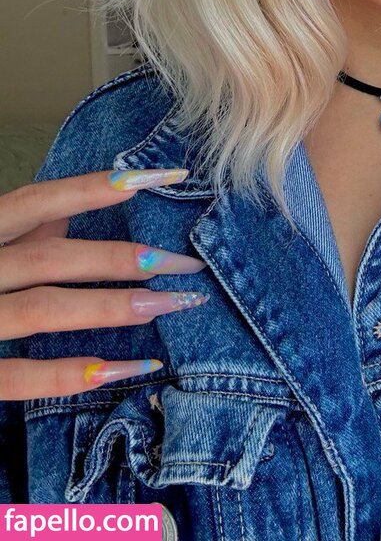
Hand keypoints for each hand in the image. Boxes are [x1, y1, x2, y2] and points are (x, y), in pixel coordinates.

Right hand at [0, 168, 208, 400]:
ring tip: (170, 304)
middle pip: (51, 257)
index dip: (95, 187)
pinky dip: (78, 373)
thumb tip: (80, 202)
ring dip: (112, 307)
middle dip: (122, 258)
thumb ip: (20, 226)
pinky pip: (21, 377)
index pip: (36, 201)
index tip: (160, 177)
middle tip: (186, 264)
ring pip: (42, 309)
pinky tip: (135, 365)